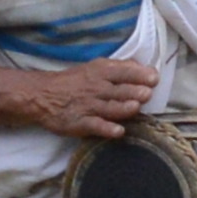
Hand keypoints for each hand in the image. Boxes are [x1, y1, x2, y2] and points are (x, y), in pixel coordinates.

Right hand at [35, 55, 163, 142]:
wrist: (42, 95)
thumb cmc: (75, 81)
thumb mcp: (95, 68)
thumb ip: (119, 68)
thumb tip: (143, 67)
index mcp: (101, 73)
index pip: (123, 71)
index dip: (139, 74)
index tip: (154, 78)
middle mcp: (96, 89)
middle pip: (118, 90)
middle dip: (133, 91)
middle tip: (147, 93)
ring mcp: (88, 107)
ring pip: (109, 108)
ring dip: (123, 108)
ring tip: (135, 107)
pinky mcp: (80, 123)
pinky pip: (95, 126)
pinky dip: (107, 129)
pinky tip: (118, 131)